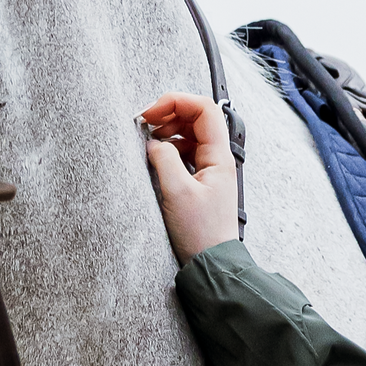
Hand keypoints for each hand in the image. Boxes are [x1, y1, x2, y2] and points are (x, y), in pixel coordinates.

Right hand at [140, 91, 240, 262]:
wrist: (210, 263)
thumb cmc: (200, 234)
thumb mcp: (177, 192)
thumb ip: (164, 159)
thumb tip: (153, 143)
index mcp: (219, 157)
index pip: (203, 109)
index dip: (176, 102)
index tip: (151, 112)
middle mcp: (218, 159)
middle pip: (197, 118)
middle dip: (170, 113)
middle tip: (146, 122)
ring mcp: (210, 169)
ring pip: (190, 134)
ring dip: (169, 130)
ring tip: (150, 139)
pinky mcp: (201, 181)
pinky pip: (186, 153)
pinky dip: (170, 148)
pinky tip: (157, 156)